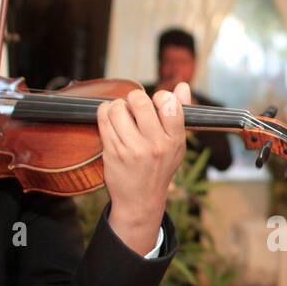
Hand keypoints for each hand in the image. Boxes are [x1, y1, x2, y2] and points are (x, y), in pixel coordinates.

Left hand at [98, 83, 188, 254]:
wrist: (140, 200)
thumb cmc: (160, 167)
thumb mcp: (177, 144)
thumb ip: (180, 113)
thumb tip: (182, 85)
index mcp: (175, 141)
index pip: (170, 105)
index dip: (161, 96)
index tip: (157, 103)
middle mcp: (155, 146)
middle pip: (139, 101)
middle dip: (135, 98)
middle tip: (135, 107)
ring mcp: (132, 149)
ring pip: (118, 108)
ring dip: (117, 106)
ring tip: (122, 115)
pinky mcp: (112, 151)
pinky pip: (103, 118)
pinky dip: (105, 112)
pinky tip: (111, 119)